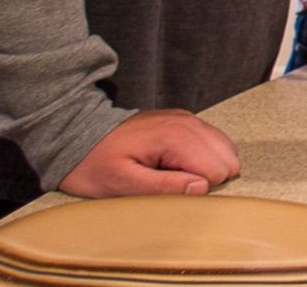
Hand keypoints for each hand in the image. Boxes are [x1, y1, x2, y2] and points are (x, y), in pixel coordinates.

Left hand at [58, 110, 238, 197]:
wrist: (78, 134)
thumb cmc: (96, 163)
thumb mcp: (122, 184)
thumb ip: (165, 186)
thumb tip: (202, 188)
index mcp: (175, 137)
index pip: (216, 171)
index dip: (195, 188)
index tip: (166, 186)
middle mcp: (187, 122)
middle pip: (228, 158)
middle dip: (205, 177)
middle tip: (168, 180)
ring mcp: (187, 119)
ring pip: (225, 149)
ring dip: (205, 167)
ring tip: (171, 172)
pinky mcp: (184, 121)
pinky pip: (213, 142)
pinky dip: (202, 157)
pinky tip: (175, 163)